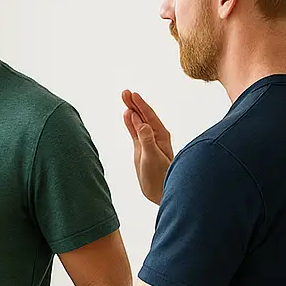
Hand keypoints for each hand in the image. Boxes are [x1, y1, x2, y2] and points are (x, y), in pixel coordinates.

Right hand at [122, 89, 173, 203]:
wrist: (161, 192)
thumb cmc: (160, 177)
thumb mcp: (152, 158)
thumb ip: (146, 139)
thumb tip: (140, 122)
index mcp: (161, 136)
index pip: (149, 116)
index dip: (140, 105)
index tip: (132, 94)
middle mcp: (155, 137)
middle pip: (144, 116)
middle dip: (134, 104)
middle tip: (124, 92)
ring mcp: (149, 142)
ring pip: (139, 123)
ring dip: (132, 111)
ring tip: (125, 99)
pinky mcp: (143, 150)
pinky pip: (136, 132)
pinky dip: (131, 124)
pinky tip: (126, 116)